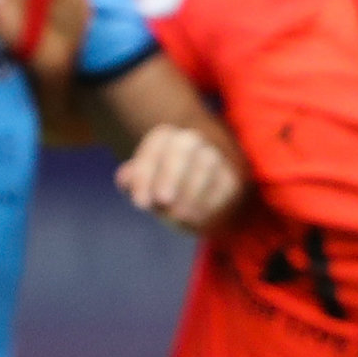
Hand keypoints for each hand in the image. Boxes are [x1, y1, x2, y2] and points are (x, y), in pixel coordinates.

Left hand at [116, 125, 244, 233]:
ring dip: (190, 192)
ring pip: (206, 166)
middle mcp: (192, 141)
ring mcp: (214, 157)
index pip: (155, 145)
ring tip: (178, 215)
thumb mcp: (146, 185)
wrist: (200, 197)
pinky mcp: (231, 178)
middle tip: (162, 200)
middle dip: (170, 174)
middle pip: (182, 148)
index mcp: (166, 138)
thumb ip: (134, 180)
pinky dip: (210, 203)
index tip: (139, 203)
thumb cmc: (164, 189)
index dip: (145, 172)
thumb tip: (125, 178)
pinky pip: (223, 186)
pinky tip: (197, 218)